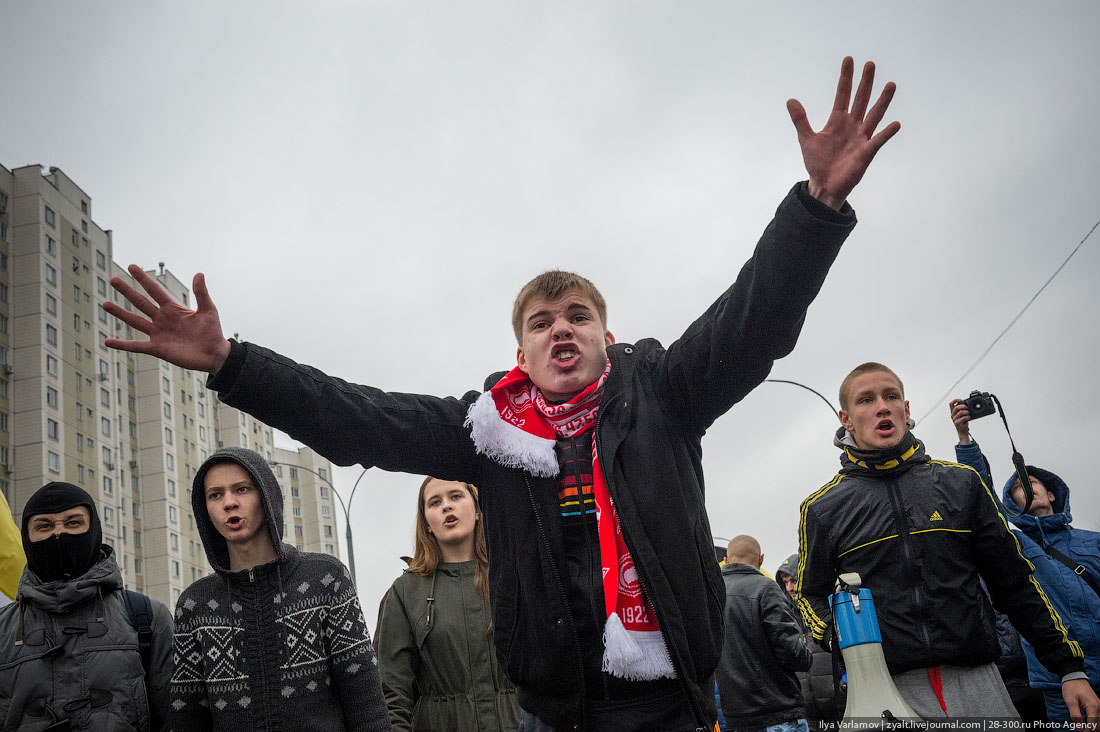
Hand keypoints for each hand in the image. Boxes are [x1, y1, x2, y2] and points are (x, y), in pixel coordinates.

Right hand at [103, 265, 231, 374]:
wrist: (215, 355)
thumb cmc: (213, 332)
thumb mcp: (208, 310)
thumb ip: (201, 293)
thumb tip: (199, 273)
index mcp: (173, 308)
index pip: (155, 290)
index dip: (143, 279)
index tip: (131, 266)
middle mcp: (162, 319)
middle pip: (141, 302)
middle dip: (127, 291)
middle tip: (113, 279)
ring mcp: (158, 334)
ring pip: (134, 321)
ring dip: (120, 313)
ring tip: (105, 304)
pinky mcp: (157, 349)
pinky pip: (136, 346)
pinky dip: (122, 345)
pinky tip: (107, 342)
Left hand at [788, 57, 900, 209]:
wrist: (824, 184)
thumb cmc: (817, 162)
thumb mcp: (806, 139)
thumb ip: (800, 119)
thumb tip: (790, 100)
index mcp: (837, 120)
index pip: (842, 94)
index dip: (845, 78)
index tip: (848, 59)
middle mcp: (852, 125)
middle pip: (860, 99)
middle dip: (865, 82)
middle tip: (870, 64)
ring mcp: (861, 137)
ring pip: (874, 115)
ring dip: (882, 101)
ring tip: (891, 84)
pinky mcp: (866, 152)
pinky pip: (878, 140)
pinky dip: (886, 133)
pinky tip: (895, 123)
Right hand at [949, 399, 972, 444]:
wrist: (963, 430)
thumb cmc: (963, 422)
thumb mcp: (962, 415)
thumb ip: (963, 409)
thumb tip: (968, 404)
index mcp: (953, 412)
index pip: (951, 404)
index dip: (955, 400)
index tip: (960, 400)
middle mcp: (952, 415)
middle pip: (956, 407)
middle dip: (963, 406)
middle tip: (968, 408)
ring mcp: (954, 419)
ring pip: (960, 412)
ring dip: (967, 412)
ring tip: (969, 413)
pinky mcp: (957, 423)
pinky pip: (963, 418)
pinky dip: (968, 417)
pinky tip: (969, 417)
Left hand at [1062, 678, 1099, 727]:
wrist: (1074, 677)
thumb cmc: (1071, 688)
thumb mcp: (1070, 701)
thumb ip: (1075, 716)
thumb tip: (1080, 729)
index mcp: (1092, 706)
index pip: (1093, 724)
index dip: (1087, 731)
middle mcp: (1099, 707)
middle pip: (1098, 725)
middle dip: (1091, 729)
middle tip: (1081, 730)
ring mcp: (1099, 706)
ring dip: (1093, 727)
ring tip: (1083, 728)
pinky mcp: (1098, 706)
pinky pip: (1099, 717)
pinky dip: (1094, 722)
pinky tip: (1087, 724)